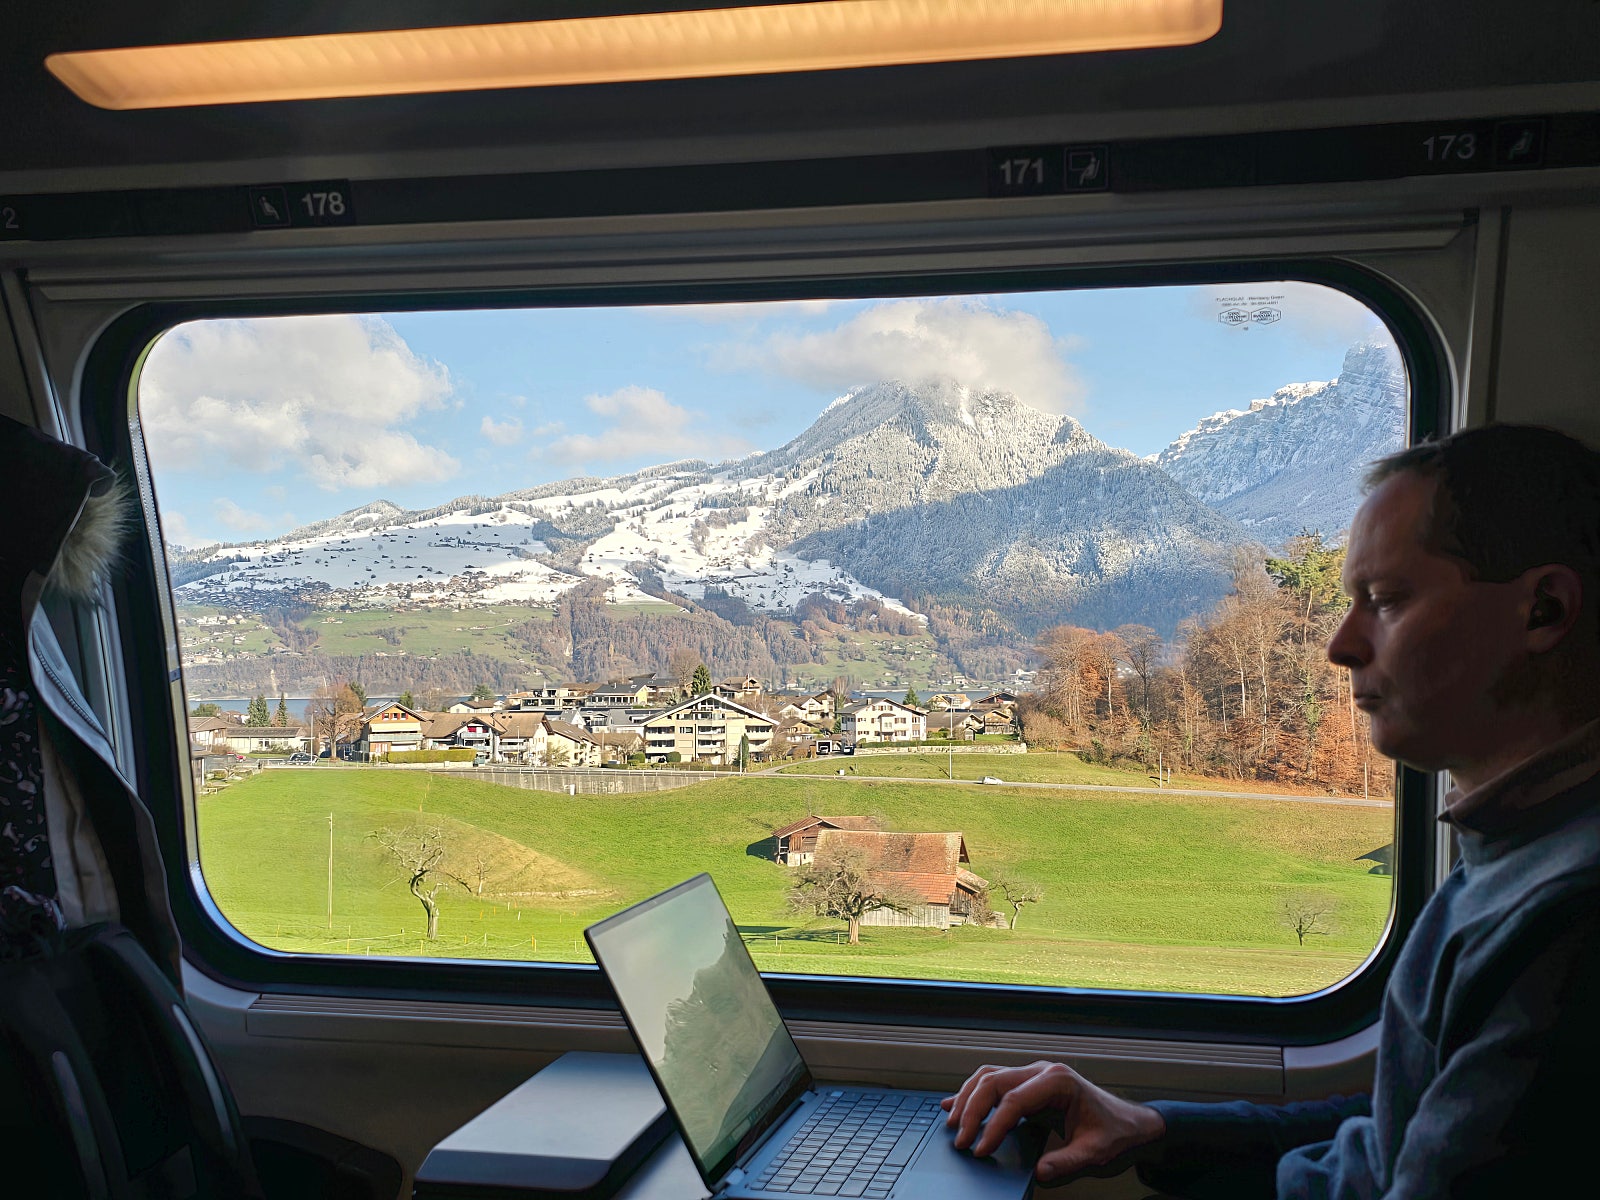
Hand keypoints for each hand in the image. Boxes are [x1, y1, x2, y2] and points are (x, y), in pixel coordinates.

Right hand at [941, 1061, 1165, 1184]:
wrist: (1130, 1121)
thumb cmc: (1115, 1131)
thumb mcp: (1096, 1151)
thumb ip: (1067, 1161)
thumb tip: (1039, 1172)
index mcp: (1058, 1081)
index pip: (1014, 1100)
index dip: (993, 1126)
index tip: (981, 1150)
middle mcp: (1042, 1071)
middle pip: (994, 1081)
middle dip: (971, 1110)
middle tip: (960, 1139)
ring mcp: (1034, 1073)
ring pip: (989, 1076)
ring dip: (967, 1098)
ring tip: (951, 1123)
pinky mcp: (1030, 1083)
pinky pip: (995, 1081)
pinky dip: (973, 1093)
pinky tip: (955, 1105)